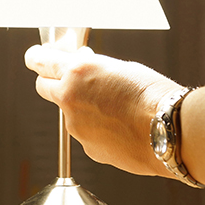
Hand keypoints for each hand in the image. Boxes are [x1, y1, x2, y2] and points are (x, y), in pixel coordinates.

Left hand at [24, 44, 182, 176]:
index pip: (40, 60)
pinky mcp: (88, 148)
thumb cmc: (153, 96)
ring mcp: (76, 126)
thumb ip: (94, 70)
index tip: (35, 56)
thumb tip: (83, 70)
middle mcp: (70, 99)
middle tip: (70, 80)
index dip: (36, 57)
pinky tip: (121, 126)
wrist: (170, 131)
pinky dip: (98, 129)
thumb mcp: (120, 68)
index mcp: (77, 72)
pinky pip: (86, 134)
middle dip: (53, 82)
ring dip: (82, 108)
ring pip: (69, 113)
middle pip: (43, 87)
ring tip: (116, 107)